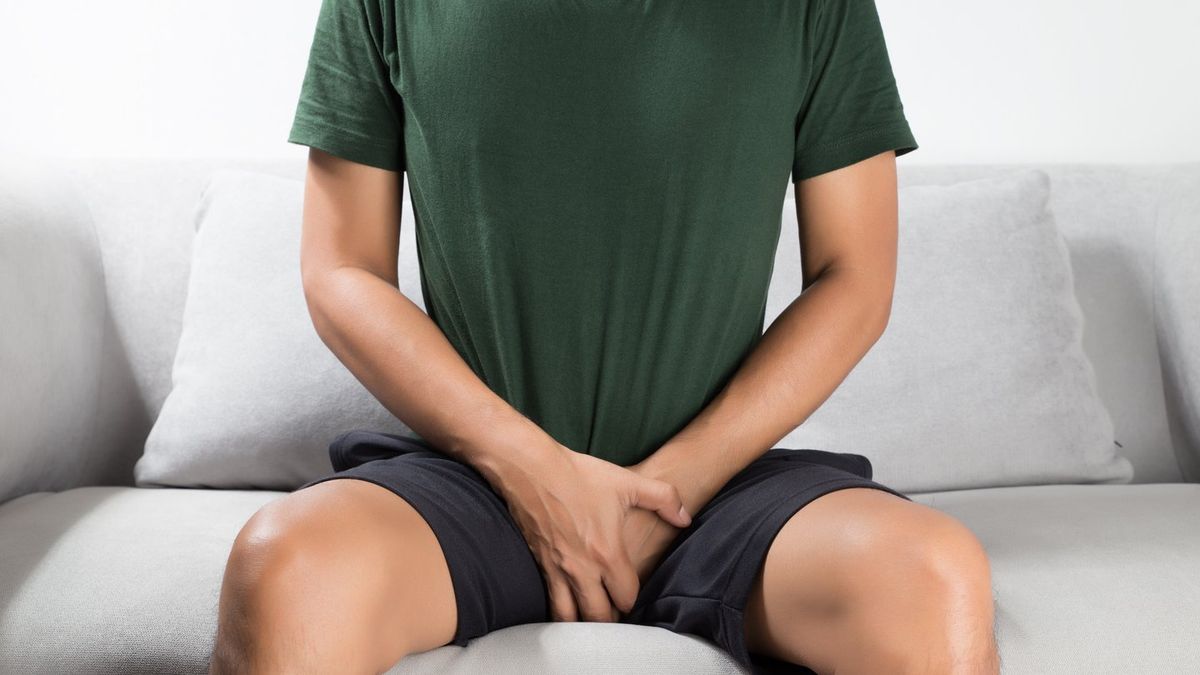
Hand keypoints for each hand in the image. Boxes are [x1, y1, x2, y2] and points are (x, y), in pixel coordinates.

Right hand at [489, 444, 692, 622]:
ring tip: (592, 617)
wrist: (531, 469)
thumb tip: (685, 518)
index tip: (633, 595)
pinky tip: (567, 606)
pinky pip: (550, 602)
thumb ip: (664, 499)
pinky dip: (560, 611)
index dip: (633, 601)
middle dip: (610, 620)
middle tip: (615, 612)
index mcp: (607, 554)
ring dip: (583, 622)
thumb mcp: (628, 482)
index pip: (626, 598)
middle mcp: (581, 570)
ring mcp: (557, 570)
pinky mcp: (539, 565)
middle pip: (599, 617)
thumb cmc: (578, 475)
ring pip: (570, 617)